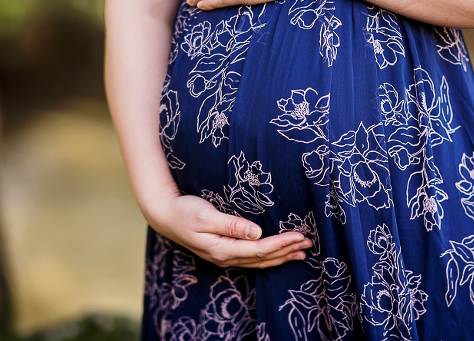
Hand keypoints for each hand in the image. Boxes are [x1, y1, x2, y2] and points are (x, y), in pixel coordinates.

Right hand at [149, 192, 312, 268]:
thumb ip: (231, 224)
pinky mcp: (223, 251)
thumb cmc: (184, 211)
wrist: (164, 215)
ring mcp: (224, 256)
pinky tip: (278, 253)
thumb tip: (256, 232)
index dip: (281, 243)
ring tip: (301, 252)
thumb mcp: (206, 215)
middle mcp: (225, 257)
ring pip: (258, 262)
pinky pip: (251, 258)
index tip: (299, 235)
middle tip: (309, 243)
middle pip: (262, 258)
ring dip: (281, 256)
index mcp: (222, 249)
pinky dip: (268, 256)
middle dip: (287, 251)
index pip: (259, 249)